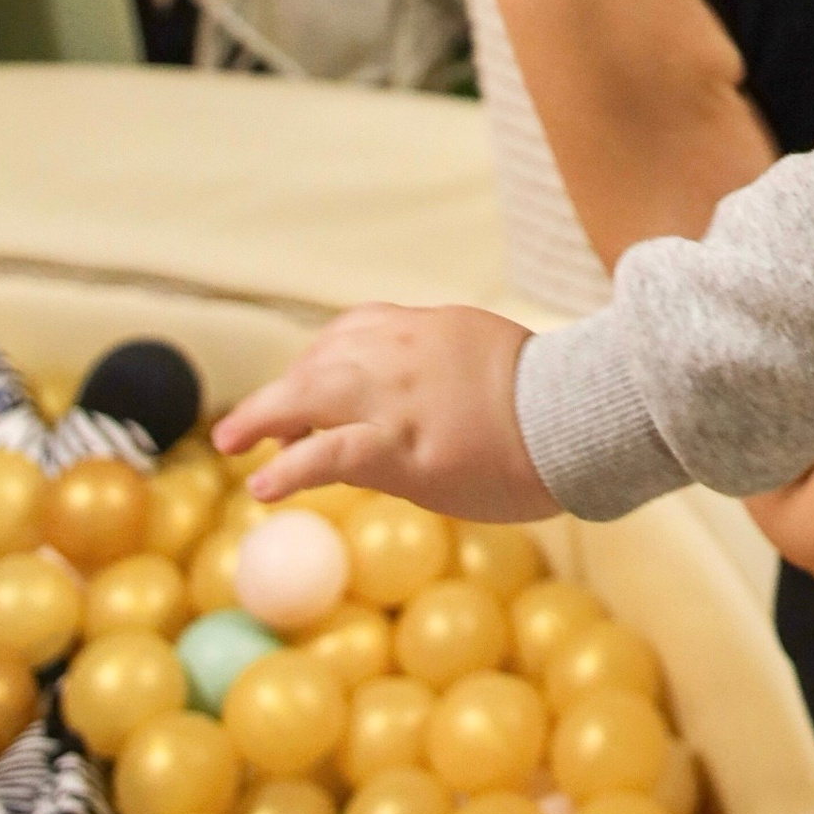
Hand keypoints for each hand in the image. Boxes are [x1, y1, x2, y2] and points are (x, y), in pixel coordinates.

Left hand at [215, 307, 555, 519]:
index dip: (318, 363)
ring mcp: (398, 396)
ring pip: (311, 395)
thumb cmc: (554, 400)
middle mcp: (403, 350)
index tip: (301, 392)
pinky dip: (290, 467)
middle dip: (279, 392)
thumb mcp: (490, 358)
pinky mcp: (401, 444)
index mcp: (428, 327)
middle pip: (322, 360)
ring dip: (263, 418)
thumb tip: (418, 400)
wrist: (583, 417)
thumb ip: (445, 368)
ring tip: (230, 443)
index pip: (353, 332)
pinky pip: (330, 453)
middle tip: (243, 426)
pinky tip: (263, 486)